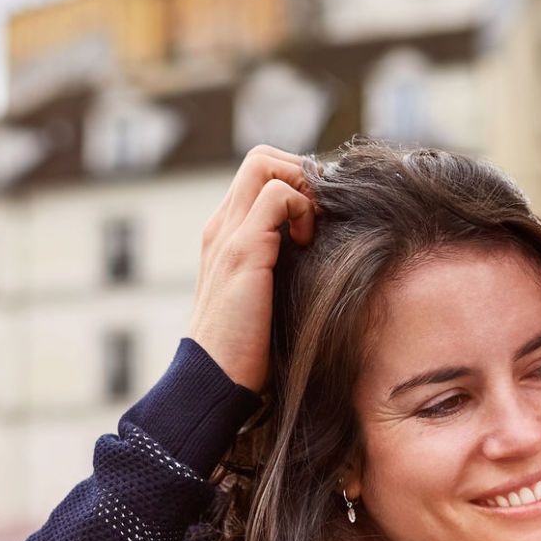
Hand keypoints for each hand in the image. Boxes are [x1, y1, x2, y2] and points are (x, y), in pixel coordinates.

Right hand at [185, 145, 315, 393]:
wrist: (213, 382)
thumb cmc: (246, 351)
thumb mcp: (267, 298)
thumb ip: (283, 267)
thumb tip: (327, 253)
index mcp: (225, 235)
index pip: (260, 176)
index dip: (296, 184)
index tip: (319, 219)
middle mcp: (221, 227)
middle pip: (261, 158)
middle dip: (301, 174)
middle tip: (320, 216)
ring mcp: (228, 235)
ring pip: (265, 164)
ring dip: (302, 186)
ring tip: (313, 228)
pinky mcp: (242, 251)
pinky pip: (277, 196)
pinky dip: (302, 208)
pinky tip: (307, 245)